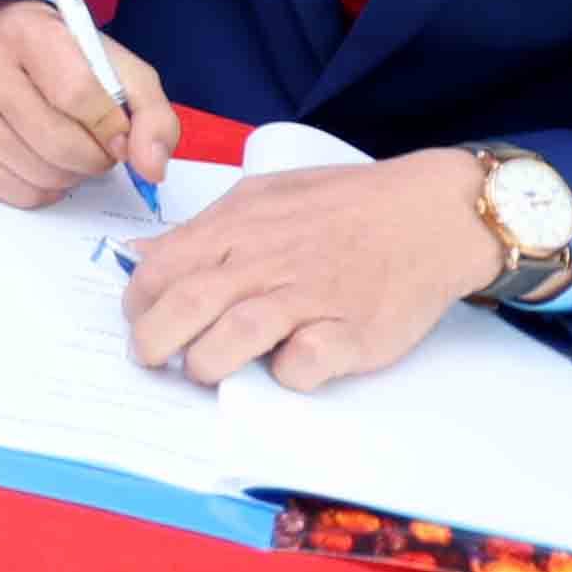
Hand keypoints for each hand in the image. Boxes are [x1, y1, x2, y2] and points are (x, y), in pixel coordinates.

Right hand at [0, 0, 180, 208]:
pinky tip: (49, 165)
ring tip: (76, 152)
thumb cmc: (69, 57)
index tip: (121, 135)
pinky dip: (43, 189)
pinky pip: (10, 189)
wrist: (2, 38)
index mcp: (32, 34)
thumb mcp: (121, 69)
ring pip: (35, 172)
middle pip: (55, 142)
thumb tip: (151, 169)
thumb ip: (151, 115)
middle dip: (94, 158)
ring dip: (72, 176)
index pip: (77, 94)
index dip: (110, 128)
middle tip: (101, 148)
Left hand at [120, 150, 505, 389]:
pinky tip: (284, 370)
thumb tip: (144, 255)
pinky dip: (286, 374)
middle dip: (154, 341)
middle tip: (151, 360)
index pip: (163, 267)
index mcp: (241, 224)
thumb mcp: (265, 196)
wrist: (431, 214)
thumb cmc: (344, 206)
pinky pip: (304, 364)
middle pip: (188, 305)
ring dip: (207, 362)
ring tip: (205, 370)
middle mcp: (268, 260)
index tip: (140, 320)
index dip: (140, 301)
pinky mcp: (352, 332)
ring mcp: (311, 296)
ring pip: (235, 336)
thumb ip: (207, 229)